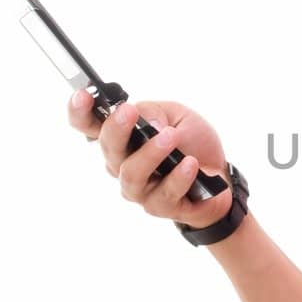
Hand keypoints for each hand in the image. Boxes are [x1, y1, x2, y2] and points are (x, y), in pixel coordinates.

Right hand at [69, 88, 232, 229]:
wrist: (222, 174)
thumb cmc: (192, 143)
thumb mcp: (176, 116)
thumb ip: (155, 113)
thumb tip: (147, 123)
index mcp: (122, 138)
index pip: (90, 125)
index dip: (79, 111)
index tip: (82, 95)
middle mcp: (123, 163)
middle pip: (108, 148)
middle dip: (117, 128)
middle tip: (130, 112)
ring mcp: (139, 188)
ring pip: (131, 174)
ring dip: (150, 154)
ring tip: (170, 137)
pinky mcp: (160, 206)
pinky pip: (164, 193)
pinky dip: (178, 177)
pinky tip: (190, 164)